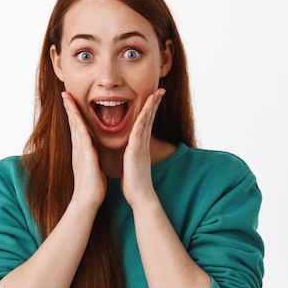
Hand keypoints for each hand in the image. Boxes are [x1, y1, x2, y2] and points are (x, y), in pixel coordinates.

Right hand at [61, 91, 106, 209]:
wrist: (88, 200)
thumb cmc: (93, 187)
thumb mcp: (94, 168)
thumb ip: (93, 159)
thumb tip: (95, 156)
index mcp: (82, 151)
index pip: (78, 128)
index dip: (74, 115)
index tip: (71, 102)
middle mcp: (79, 148)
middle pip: (73, 123)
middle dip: (69, 108)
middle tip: (64, 93)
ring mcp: (80, 150)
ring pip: (75, 125)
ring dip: (71, 110)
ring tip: (66, 97)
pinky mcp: (85, 154)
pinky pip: (81, 134)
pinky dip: (78, 122)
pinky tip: (76, 113)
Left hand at [122, 88, 165, 207]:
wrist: (140, 196)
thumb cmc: (134, 184)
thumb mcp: (131, 166)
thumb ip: (131, 158)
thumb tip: (128, 155)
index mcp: (140, 147)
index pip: (145, 124)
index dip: (150, 111)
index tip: (153, 99)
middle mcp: (143, 144)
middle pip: (149, 119)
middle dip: (154, 103)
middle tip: (160, 90)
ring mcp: (141, 146)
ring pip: (147, 121)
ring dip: (152, 106)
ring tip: (157, 93)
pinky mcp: (137, 150)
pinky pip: (140, 130)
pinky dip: (144, 118)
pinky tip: (146, 109)